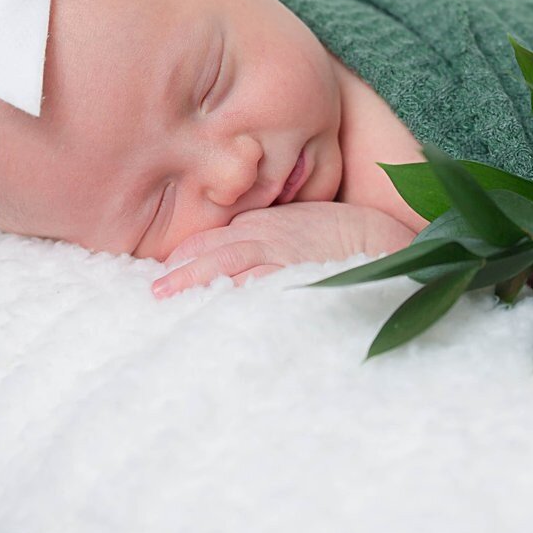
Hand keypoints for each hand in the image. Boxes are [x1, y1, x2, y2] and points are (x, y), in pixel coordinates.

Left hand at [151, 201, 416, 298]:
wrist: (378, 237)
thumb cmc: (333, 235)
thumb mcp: (289, 227)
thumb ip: (257, 238)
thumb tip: (220, 262)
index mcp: (257, 225)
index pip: (208, 239)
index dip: (184, 258)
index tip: (163, 276)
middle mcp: (262, 236)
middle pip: (211, 251)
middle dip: (182, 272)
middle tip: (155, 292)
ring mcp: (280, 254)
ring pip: (230, 265)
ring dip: (199, 281)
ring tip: (170, 298)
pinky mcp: (299, 272)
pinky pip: (263, 283)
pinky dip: (240, 293)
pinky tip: (220, 307)